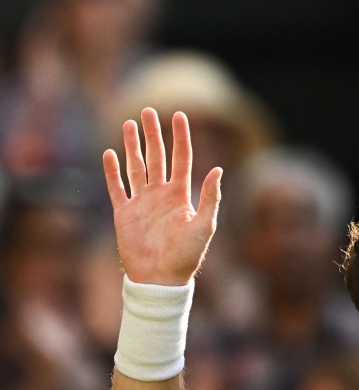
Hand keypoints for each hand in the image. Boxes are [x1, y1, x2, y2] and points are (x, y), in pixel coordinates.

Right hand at [103, 109, 221, 285]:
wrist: (161, 278)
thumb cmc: (187, 256)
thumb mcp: (205, 226)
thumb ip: (210, 197)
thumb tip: (217, 169)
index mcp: (181, 195)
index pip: (181, 158)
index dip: (180, 137)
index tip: (179, 115)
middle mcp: (161, 194)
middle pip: (156, 156)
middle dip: (153, 134)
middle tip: (148, 110)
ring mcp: (141, 202)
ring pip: (136, 166)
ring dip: (132, 145)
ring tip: (128, 124)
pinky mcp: (124, 213)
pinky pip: (116, 187)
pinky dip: (112, 171)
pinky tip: (109, 153)